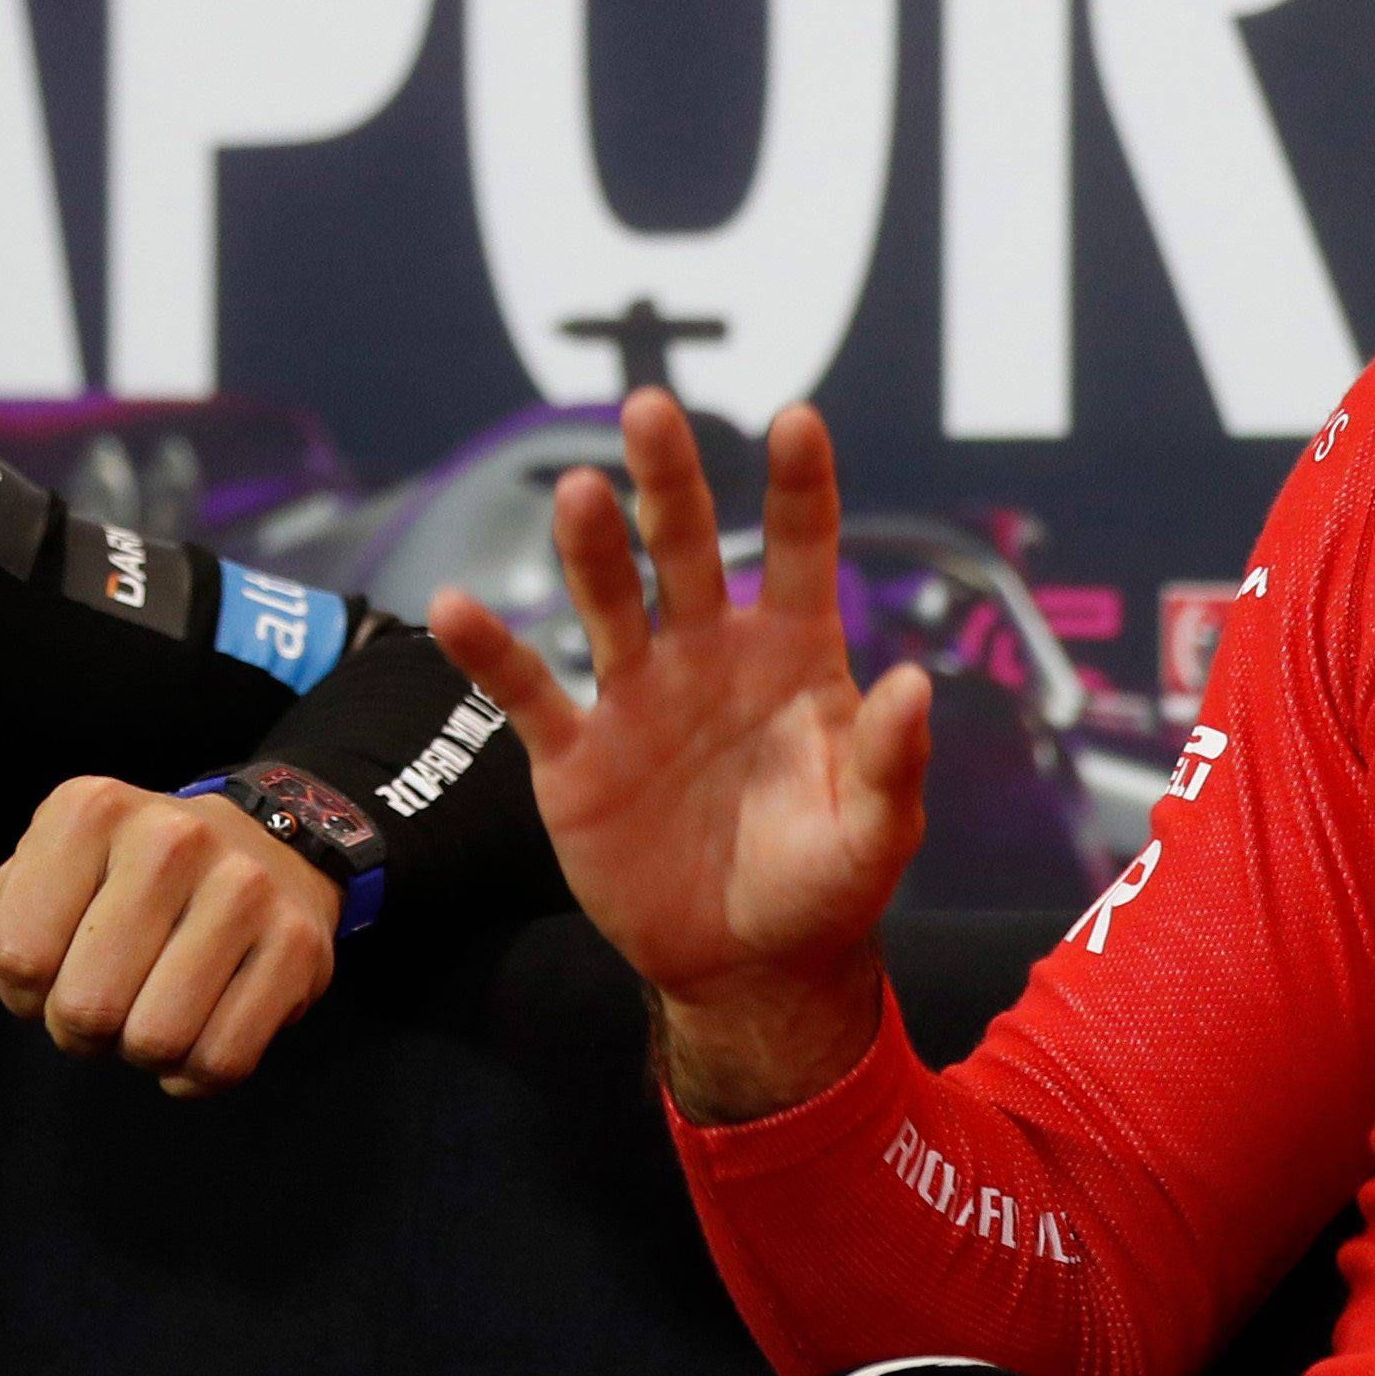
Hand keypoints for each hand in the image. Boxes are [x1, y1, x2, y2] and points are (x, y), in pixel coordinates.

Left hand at [0, 781, 343, 1096]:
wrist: (269, 845)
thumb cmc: (138, 872)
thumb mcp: (61, 861)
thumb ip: (16, 912)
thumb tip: (30, 981)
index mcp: (92, 810)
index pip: (18, 956)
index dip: (25, 994)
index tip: (55, 976)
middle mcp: (171, 837)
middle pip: (87, 1007)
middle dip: (82, 1032)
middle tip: (104, 1007)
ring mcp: (244, 889)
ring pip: (157, 1041)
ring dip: (142, 1053)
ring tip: (150, 1015)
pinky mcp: (298, 946)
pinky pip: (223, 1061)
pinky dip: (195, 1074)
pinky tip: (195, 1037)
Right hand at [427, 392, 925, 1119]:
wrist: (745, 965)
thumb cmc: (823, 882)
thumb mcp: (878, 832)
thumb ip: (892, 759)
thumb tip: (916, 683)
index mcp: (793, 654)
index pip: (800, 548)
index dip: (799, 486)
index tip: (797, 419)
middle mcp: (709, 652)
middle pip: (687, 546)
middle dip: (670, 480)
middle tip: (650, 410)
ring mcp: (637, 696)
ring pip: (608, 600)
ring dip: (591, 546)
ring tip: (577, 492)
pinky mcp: (576, 754)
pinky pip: (528, 690)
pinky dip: (490, 649)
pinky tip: (458, 603)